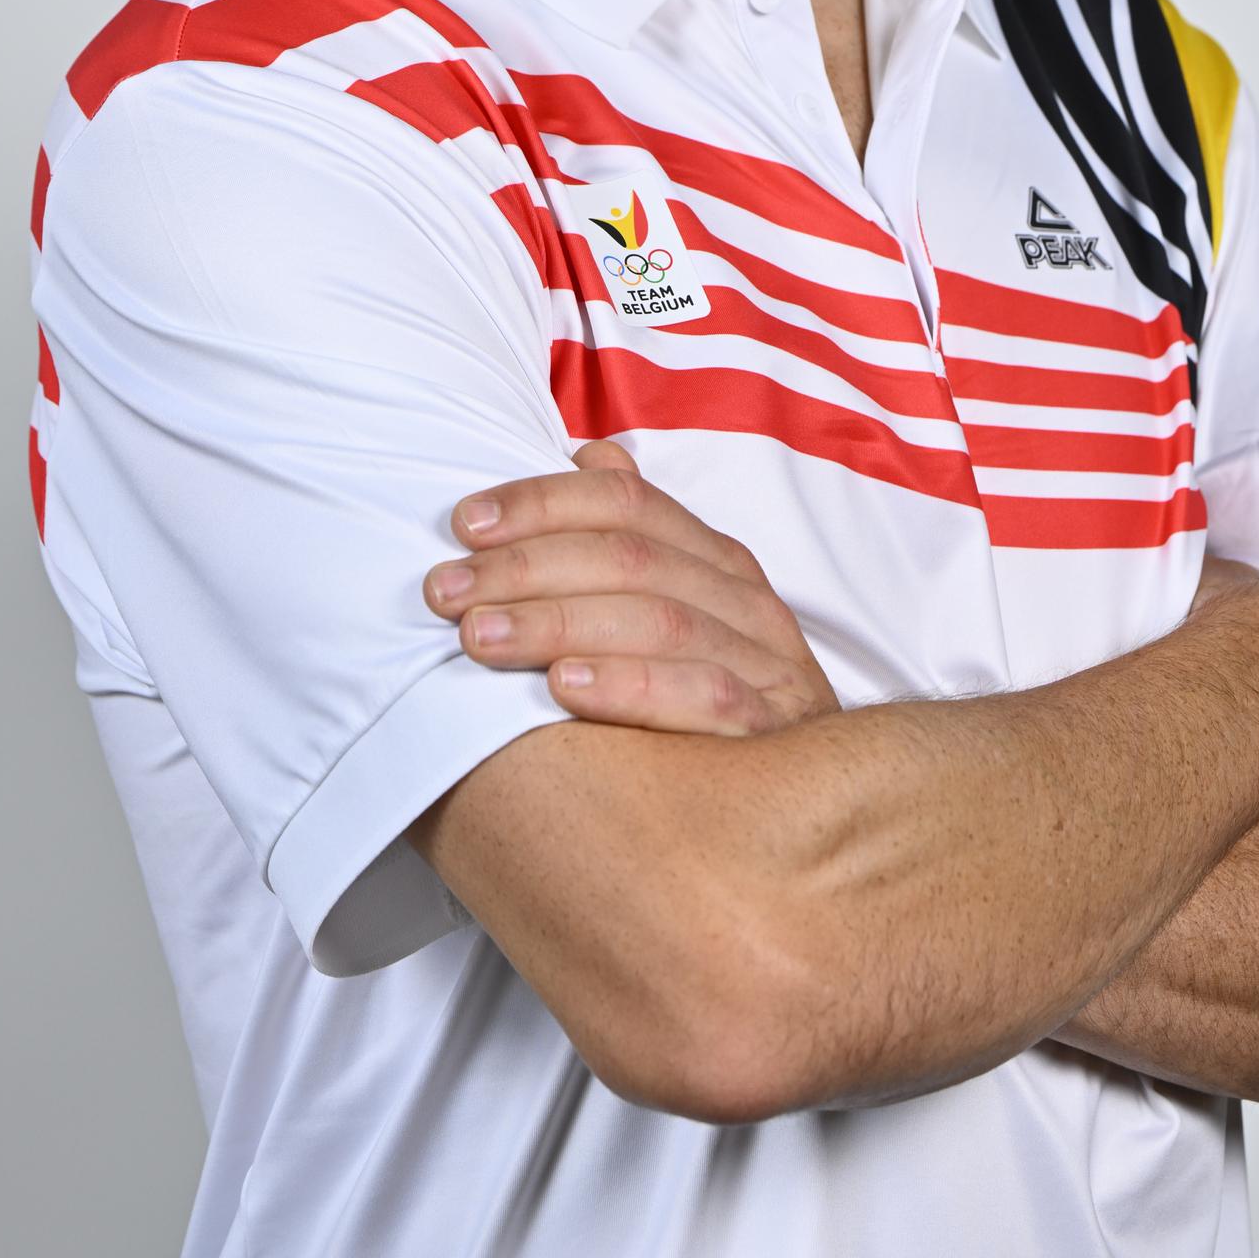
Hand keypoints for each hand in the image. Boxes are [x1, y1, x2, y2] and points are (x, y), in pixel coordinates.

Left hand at [423, 440, 841, 736]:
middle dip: (526, 569)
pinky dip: (630, 686)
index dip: (541, 504)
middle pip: (630, 558)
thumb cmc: (709, 696)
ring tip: (480, 638)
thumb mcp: (677, 610)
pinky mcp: (775, 731)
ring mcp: (768, 662)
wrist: (812, 801)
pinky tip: (564, 689)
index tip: (462, 526)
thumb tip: (592, 456)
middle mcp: (744, 599)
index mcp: (713, 559)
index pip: (625, 503)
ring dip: (559, 623)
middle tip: (446, 594)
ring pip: (660, 621)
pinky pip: (704, 697)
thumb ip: (632, 534)